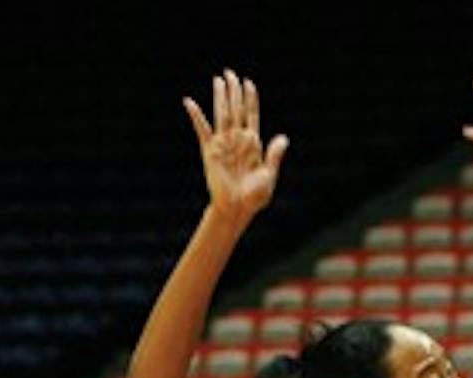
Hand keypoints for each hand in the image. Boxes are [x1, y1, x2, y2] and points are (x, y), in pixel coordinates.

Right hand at [184, 69, 288, 226]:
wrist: (237, 210)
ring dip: (220, 97)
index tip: (248, 82)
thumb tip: (283, 137)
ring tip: (218, 79)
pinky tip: (189, 102)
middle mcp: (237, 140)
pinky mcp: (210, 151)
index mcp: (252, 144)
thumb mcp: (269, 176)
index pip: (251, 115)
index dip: (250, 99)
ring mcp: (223, 144)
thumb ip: (274, 156)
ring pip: (222, 114)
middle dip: (234, 91)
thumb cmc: (254, 197)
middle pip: (236, 109)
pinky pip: (202, 129)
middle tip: (230, 73)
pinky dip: (196, 116)